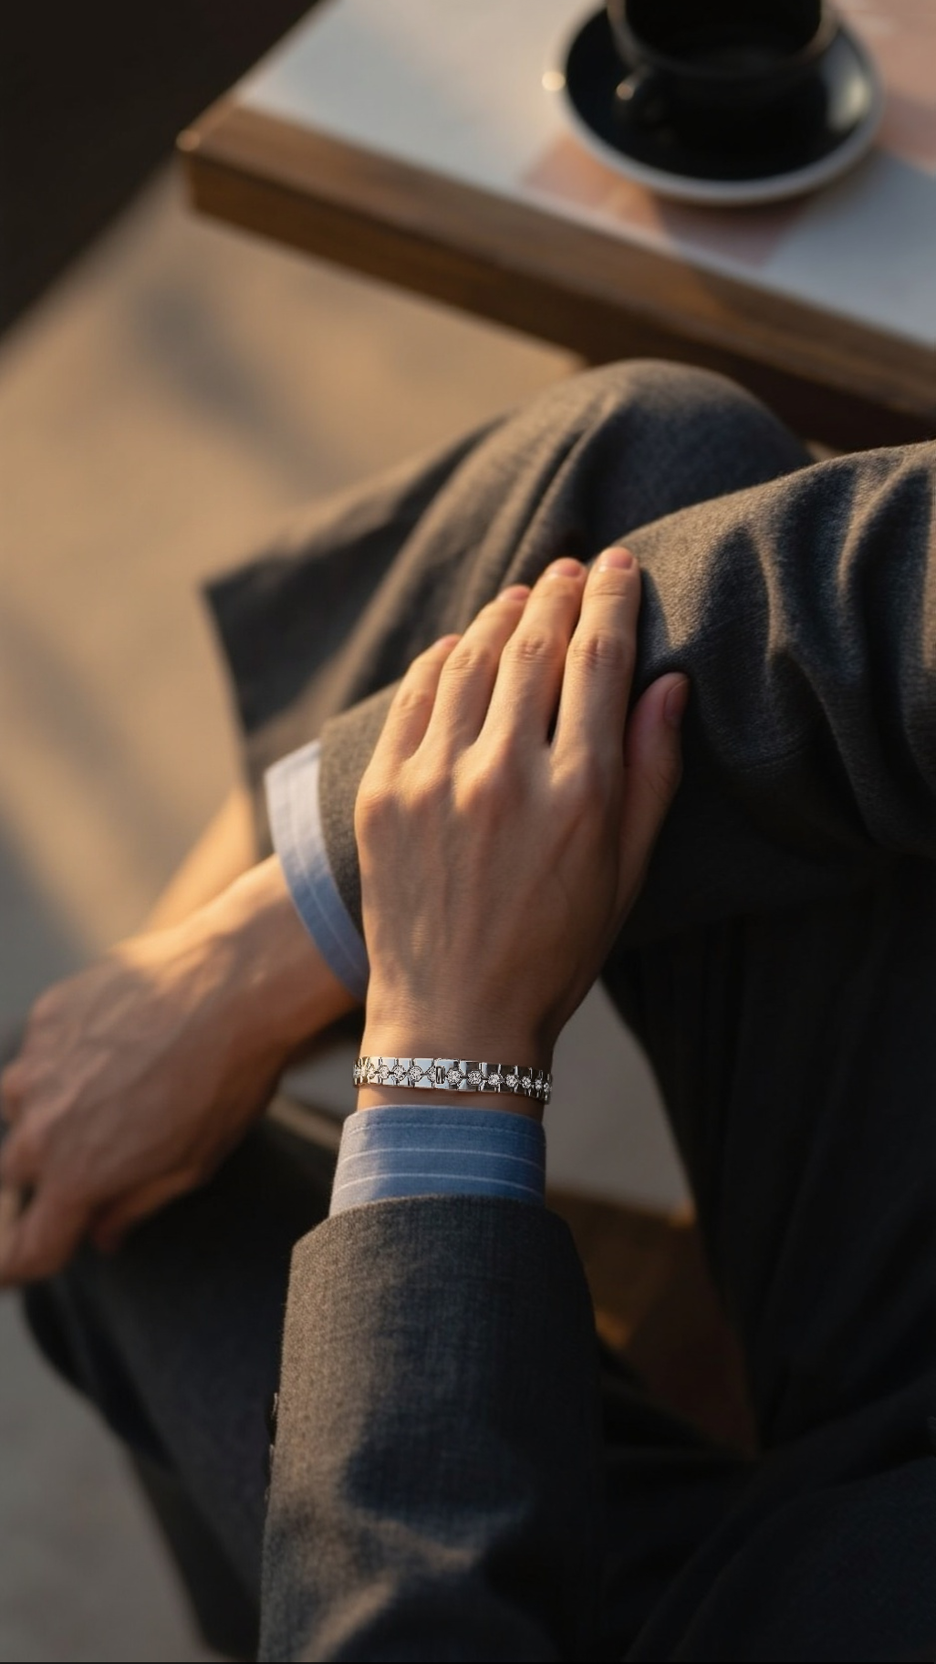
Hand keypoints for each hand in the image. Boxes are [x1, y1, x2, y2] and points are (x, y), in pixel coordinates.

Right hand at [0, 857, 354, 1283]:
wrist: (234, 986)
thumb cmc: (225, 1084)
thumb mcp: (192, 1166)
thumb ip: (134, 1206)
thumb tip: (103, 1234)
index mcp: (77, 1179)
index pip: (23, 1250)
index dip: (17, 1266)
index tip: (21, 1264)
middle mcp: (42, 1126)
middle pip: (12, 1175)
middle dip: (40, 1178)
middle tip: (85, 1160)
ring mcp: (38, 1065)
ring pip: (16, 1105)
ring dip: (46, 1110)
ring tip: (103, 1095)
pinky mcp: (48, 1015)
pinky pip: (39, 1050)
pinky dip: (63, 1057)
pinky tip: (112, 1044)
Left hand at [355, 550, 686, 1109]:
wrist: (452, 1021)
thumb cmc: (554, 953)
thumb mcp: (625, 873)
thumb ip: (652, 773)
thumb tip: (669, 684)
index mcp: (576, 794)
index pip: (598, 661)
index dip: (612, 601)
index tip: (620, 564)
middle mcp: (503, 775)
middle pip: (534, 645)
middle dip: (561, 593)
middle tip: (574, 565)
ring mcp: (432, 780)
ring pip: (469, 660)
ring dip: (501, 615)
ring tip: (524, 595)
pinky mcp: (382, 793)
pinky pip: (414, 697)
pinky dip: (441, 659)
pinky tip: (461, 645)